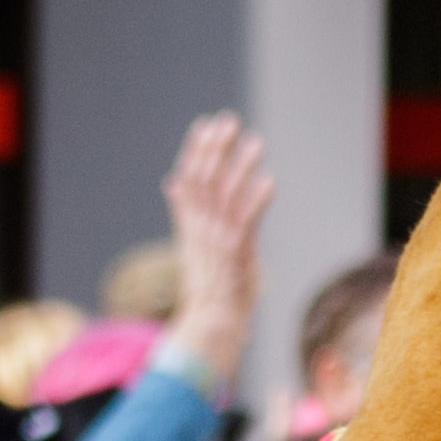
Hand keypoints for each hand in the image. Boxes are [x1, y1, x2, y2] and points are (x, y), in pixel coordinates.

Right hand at [157, 112, 272, 401]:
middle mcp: (200, 227)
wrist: (212, 320)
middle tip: (229, 120)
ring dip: (240, 165)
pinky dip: (257, 199)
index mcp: (190, 222)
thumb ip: (185, 210)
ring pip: (226, 194)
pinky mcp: (236, 254)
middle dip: (217, 147)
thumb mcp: (195, 241)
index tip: (206, 124)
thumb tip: (172, 182)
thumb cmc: (211, 283)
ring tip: (255, 141)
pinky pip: (247, 221)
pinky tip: (269, 180)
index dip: (196, 150)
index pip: (189, 177)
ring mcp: (217, 240)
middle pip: (205, 178)